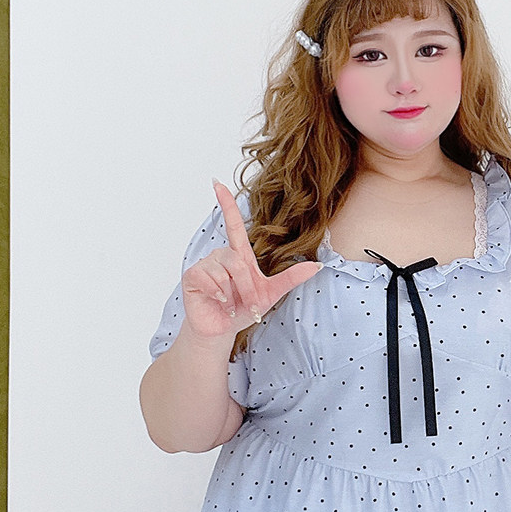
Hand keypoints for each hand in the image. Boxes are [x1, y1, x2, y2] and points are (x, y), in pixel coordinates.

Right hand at [181, 180, 322, 339]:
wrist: (223, 329)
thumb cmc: (245, 309)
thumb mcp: (272, 292)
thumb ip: (292, 277)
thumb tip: (317, 266)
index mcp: (239, 255)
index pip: (233, 224)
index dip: (226, 203)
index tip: (217, 182)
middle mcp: (221, 255)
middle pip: (238, 261)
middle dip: (247, 286)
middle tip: (248, 303)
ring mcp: (205, 264)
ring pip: (225, 271)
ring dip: (234, 293)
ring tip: (231, 303)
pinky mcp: (193, 276)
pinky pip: (210, 279)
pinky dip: (219, 294)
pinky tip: (219, 302)